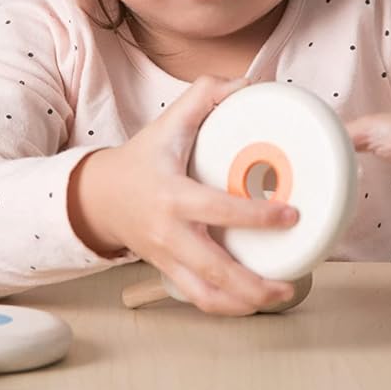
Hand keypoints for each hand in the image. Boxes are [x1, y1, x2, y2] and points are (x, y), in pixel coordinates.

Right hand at [69, 75, 300, 315]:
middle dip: (253, 283)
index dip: (255, 216)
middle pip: (213, 270)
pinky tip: (255, 301)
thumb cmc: (140, 161)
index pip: (216, 210)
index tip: (290, 215)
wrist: (98, 197)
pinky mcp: (168, 273)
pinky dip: (228, 306)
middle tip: (292, 281)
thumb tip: (245, 83)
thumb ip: (204, 96)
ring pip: (206, 296)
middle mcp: (169, 234)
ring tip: (280, 295)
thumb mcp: (167, 123)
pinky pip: (198, 299)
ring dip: (244, 304)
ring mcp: (168, 259)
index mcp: (172, 196)